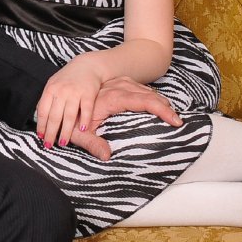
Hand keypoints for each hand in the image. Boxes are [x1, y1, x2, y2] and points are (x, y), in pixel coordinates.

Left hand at [35, 55, 102, 150]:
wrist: (88, 65)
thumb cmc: (68, 78)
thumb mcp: (53, 84)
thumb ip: (47, 100)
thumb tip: (39, 119)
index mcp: (50, 89)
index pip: (43, 111)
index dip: (41, 125)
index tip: (41, 137)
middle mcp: (62, 91)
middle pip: (55, 116)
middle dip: (51, 133)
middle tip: (49, 145)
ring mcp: (76, 92)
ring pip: (69, 116)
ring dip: (66, 131)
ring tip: (63, 143)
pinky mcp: (89, 93)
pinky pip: (86, 110)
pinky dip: (85, 121)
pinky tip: (82, 130)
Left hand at [63, 77, 180, 160]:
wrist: (63, 96)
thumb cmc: (71, 118)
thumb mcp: (78, 133)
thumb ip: (92, 144)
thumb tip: (107, 156)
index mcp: (112, 97)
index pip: (143, 101)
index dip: (161, 109)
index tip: (174, 120)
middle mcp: (118, 87)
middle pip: (148, 94)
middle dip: (165, 107)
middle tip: (178, 121)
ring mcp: (119, 84)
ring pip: (145, 89)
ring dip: (159, 101)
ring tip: (171, 114)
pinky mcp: (118, 85)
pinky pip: (139, 88)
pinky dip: (150, 96)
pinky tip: (156, 104)